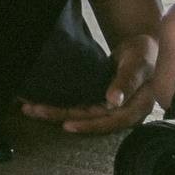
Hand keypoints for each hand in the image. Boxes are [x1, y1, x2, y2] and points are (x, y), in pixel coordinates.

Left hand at [21, 32, 161, 135]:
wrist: (140, 49)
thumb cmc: (142, 55)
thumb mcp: (138, 64)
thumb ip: (127, 81)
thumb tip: (114, 102)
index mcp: (135, 109)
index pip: (110, 122)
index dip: (89, 125)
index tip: (68, 125)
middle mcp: (121, 113)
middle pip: (89, 119)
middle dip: (61, 116)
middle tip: (36, 111)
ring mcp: (109, 109)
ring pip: (81, 114)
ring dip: (57, 112)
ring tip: (31, 109)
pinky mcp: (99, 102)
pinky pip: (79, 106)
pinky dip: (62, 105)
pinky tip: (43, 103)